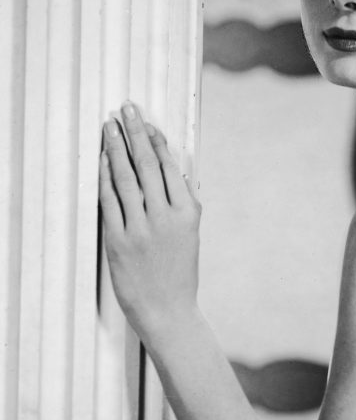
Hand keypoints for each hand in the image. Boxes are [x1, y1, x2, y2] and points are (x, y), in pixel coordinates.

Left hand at [99, 101, 200, 345]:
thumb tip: (175, 169)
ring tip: (109, 126)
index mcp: (187, 213)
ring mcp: (140, 228)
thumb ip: (184, 202)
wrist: (167, 311)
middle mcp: (164, 217)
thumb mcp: (191, 235)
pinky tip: (101, 161)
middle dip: (135, 133)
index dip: (156, 140)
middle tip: (126, 109)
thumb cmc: (180, 272)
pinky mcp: (118, 240)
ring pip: (126, 178)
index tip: (146, 121)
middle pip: (147, 165)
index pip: (169, 167)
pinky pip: (109, 201)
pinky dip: (104, 178)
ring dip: (116, 148)